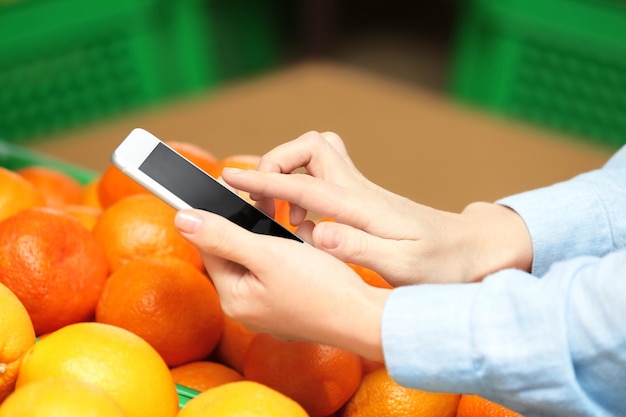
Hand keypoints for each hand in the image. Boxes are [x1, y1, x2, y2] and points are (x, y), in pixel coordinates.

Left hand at [174, 208, 389, 361]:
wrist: (366, 318)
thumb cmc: (319, 288)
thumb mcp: (268, 254)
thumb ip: (223, 236)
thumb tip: (181, 219)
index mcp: (234, 298)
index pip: (211, 247)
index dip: (217, 214)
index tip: (226, 187)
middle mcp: (247, 308)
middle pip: (236, 254)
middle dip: (252, 227)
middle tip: (268, 204)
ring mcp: (270, 310)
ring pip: (261, 261)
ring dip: (274, 240)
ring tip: (294, 230)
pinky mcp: (291, 308)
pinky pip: (281, 273)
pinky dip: (291, 255)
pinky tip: (308, 249)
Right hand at [221, 131, 531, 284]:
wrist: (472, 250)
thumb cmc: (441, 264)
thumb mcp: (402, 266)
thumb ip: (359, 247)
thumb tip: (316, 230)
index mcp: (361, 207)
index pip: (303, 184)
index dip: (263, 180)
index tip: (229, 178)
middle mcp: (359, 191)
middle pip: (310, 146)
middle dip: (277, 165)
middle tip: (266, 203)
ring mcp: (363, 192)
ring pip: (318, 155)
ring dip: (291, 176)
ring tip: (284, 217)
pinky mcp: (364, 200)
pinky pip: (325, 179)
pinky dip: (304, 192)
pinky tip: (307, 227)